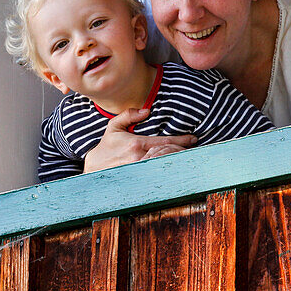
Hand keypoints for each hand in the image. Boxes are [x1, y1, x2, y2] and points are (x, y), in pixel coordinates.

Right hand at [82, 108, 196, 172]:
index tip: (193, 139)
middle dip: (183, 152)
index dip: (182, 140)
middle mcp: (140, 158)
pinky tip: (176, 170)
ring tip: (188, 159)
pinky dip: (168, 171)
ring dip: (178, 162)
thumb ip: (129, 115)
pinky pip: (158, 175)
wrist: (95, 168)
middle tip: (195, 150)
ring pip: (165, 166)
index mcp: (137, 144)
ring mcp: (141, 170)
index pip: (166, 142)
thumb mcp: (114, 127)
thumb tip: (147, 111)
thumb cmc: (107, 146)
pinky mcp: (140, 180)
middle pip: (169, 155)